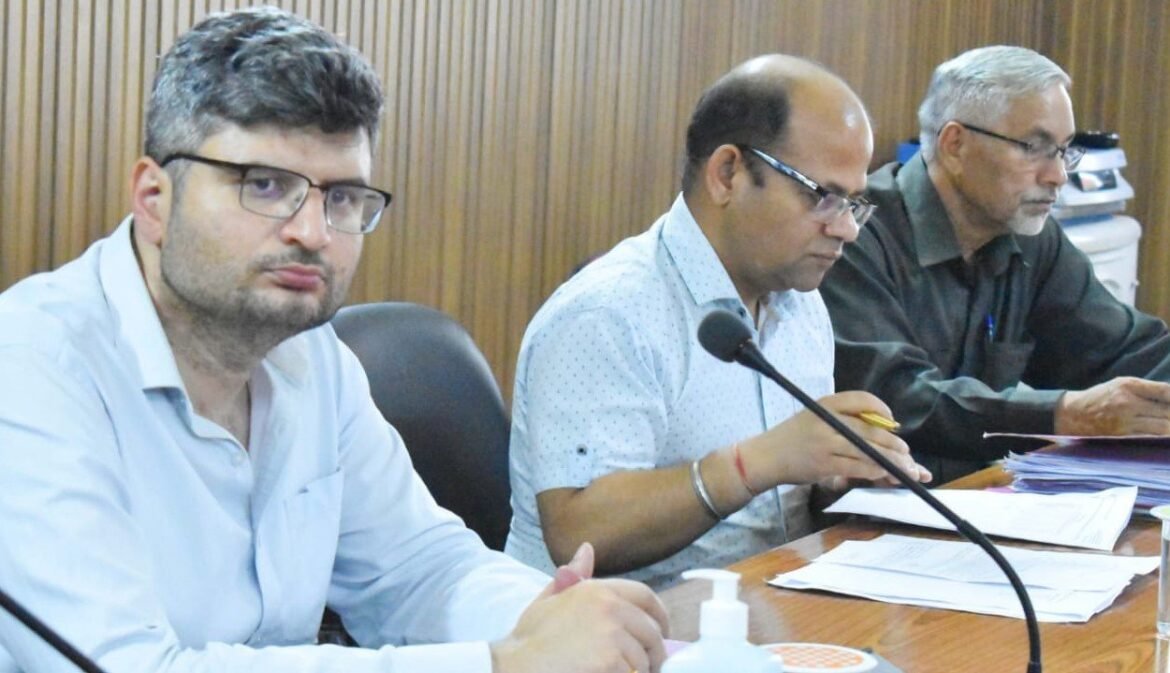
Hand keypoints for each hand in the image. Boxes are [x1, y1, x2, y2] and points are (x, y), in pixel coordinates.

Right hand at [491, 543, 668, 672]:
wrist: (515, 665)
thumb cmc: (529, 639)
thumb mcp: (549, 600)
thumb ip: (572, 577)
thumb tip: (587, 549)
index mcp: (597, 589)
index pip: (645, 596)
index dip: (660, 615)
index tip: (663, 632)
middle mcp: (609, 606)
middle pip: (651, 631)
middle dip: (653, 651)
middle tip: (647, 666)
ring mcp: (612, 634)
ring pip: (644, 659)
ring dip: (638, 672)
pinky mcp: (611, 661)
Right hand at [749, 390, 929, 486]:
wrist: (766, 457)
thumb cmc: (794, 438)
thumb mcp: (816, 417)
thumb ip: (843, 420)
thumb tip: (882, 431)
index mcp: (827, 403)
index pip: (863, 400)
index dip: (883, 411)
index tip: (893, 423)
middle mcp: (828, 420)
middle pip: (873, 430)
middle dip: (896, 445)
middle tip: (909, 455)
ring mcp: (826, 443)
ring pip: (870, 451)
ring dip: (893, 462)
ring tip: (908, 470)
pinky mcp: (825, 464)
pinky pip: (858, 467)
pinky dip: (875, 471)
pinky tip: (884, 475)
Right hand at [1056, 377, 1169, 435]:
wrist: (1072, 415)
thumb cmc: (1099, 397)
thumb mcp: (1120, 384)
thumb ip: (1146, 388)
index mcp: (1128, 386)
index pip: (1164, 391)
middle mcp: (1127, 404)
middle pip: (1167, 412)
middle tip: (1169, 417)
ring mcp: (1125, 422)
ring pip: (1163, 428)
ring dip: (1169, 429)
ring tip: (1167, 427)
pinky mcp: (1122, 437)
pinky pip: (1150, 439)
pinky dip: (1159, 438)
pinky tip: (1162, 436)